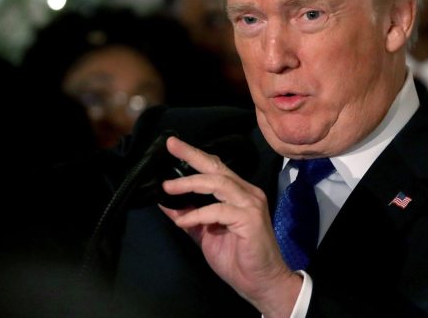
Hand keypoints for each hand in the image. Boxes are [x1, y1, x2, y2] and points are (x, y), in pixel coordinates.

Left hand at [159, 136, 301, 316]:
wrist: (260, 282)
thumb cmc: (238, 259)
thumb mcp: (206, 234)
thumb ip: (190, 217)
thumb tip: (167, 203)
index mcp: (239, 194)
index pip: (216, 169)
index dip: (195, 156)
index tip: (173, 146)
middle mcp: (247, 194)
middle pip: (218, 168)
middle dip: (193, 155)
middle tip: (172, 146)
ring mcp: (251, 204)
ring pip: (219, 183)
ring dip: (191, 183)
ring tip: (169, 187)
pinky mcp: (250, 218)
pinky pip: (219, 209)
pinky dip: (198, 214)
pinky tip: (184, 221)